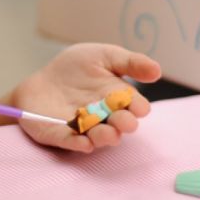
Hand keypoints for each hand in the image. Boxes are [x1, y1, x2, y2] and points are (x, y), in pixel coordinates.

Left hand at [11, 43, 160, 152]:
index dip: (137, 107)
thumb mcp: (102, 56)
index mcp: (117, 98)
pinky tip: (83, 143)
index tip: (139, 106)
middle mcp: (104, 117)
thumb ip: (130, 62)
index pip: (133, 106)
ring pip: (98, 137)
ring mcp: (83, 128)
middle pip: (118, 124)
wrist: (41, 80)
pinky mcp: (60, 135)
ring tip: (108, 133)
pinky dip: (77, 143)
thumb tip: (158, 70)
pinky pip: (70, 142)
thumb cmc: (75, 68)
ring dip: (104, 136)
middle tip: (125, 122)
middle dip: (123, 123)